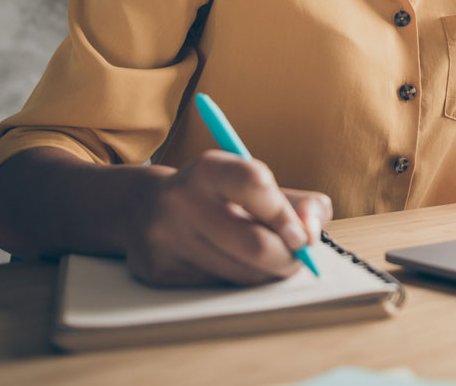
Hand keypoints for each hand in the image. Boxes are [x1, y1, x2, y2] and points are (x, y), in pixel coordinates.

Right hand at [122, 150, 332, 285]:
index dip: (286, 215)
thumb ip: (300, 204)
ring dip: (267, 273)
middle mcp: (181, 200)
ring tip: (268, 261)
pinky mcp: (158, 269)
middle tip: (296, 258)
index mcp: (208, 169)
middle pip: (254, 244)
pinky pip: (219, 286)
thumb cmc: (218, 196)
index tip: (302, 236)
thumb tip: (312, 233)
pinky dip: (239, 281)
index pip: (256, 184)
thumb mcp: (258, 186)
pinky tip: (233, 264)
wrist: (143, 207)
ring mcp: (166, 237)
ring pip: (241, 273)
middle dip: (287, 258)